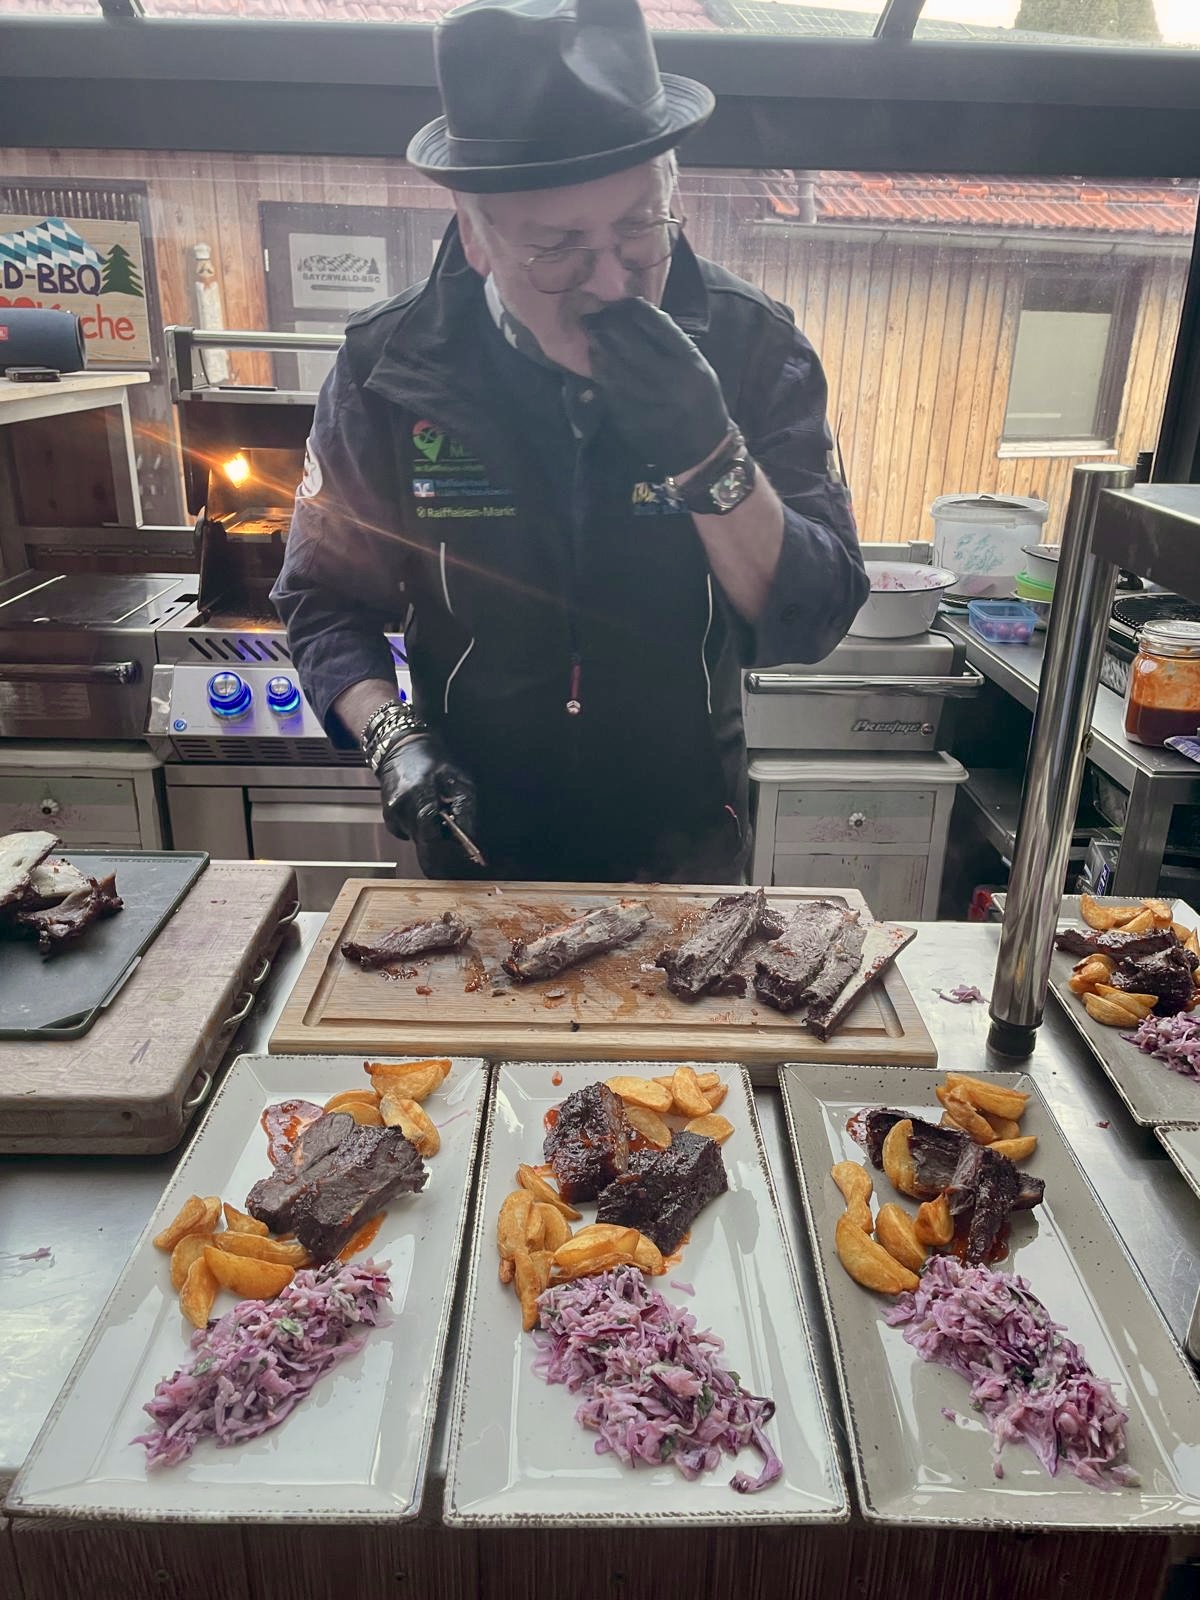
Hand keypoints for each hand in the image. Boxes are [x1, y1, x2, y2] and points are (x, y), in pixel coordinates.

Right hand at [376, 733, 477, 874]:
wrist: (401, 749)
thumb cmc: (432, 761)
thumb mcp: (459, 780)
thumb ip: (466, 810)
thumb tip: (471, 837)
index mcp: (418, 796)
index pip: (430, 836)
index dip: (444, 854)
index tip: (457, 865)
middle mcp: (400, 809)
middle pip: (425, 843)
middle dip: (442, 845)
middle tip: (457, 839)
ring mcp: (392, 816)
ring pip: (419, 840)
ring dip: (432, 835)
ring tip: (439, 813)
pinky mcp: (390, 820)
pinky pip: (411, 835)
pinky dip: (422, 830)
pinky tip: (425, 812)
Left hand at [583, 297, 731, 478]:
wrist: (703, 451)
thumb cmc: (701, 402)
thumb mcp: (698, 368)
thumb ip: (672, 344)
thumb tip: (637, 314)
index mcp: (689, 363)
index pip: (656, 324)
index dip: (633, 309)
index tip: (621, 303)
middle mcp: (668, 381)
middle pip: (627, 342)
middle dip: (606, 325)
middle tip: (594, 317)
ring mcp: (647, 403)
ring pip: (611, 367)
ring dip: (598, 349)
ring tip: (593, 338)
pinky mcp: (630, 421)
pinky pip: (608, 392)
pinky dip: (600, 375)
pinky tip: (598, 365)